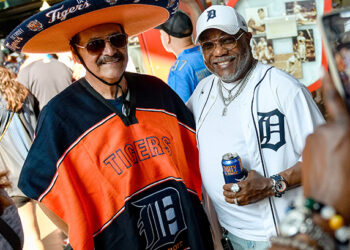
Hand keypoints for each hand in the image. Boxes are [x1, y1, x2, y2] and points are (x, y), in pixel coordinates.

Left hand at [223, 170, 273, 204]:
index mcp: (244, 184)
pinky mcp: (249, 201)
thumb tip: (240, 169)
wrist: (268, 187)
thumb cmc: (260, 180)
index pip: (232, 187)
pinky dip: (235, 202)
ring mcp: (246, 198)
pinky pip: (240, 204)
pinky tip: (233, 201)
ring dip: (228, 199)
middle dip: (226, 193)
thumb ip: (245, 171)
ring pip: (234, 201)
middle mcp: (244, 192)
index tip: (224, 186)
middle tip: (224, 191)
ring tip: (225, 197)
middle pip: (231, 194)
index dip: (226, 187)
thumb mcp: (251, 173)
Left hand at [302, 69, 349, 222]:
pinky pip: (316, 142)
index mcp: (344, 129)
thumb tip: (345, 128)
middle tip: (346, 154)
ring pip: (324, 134)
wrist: (325, 207)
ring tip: (339, 164)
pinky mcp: (302, 149)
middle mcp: (323, 130)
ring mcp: (310, 139)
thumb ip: (349, 134)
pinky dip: (323, 149)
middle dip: (341, 132)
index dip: (332, 82)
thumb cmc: (349, 186)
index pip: (337, 100)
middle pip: (334, 122)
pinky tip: (329, 165)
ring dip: (332, 142)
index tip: (326, 67)